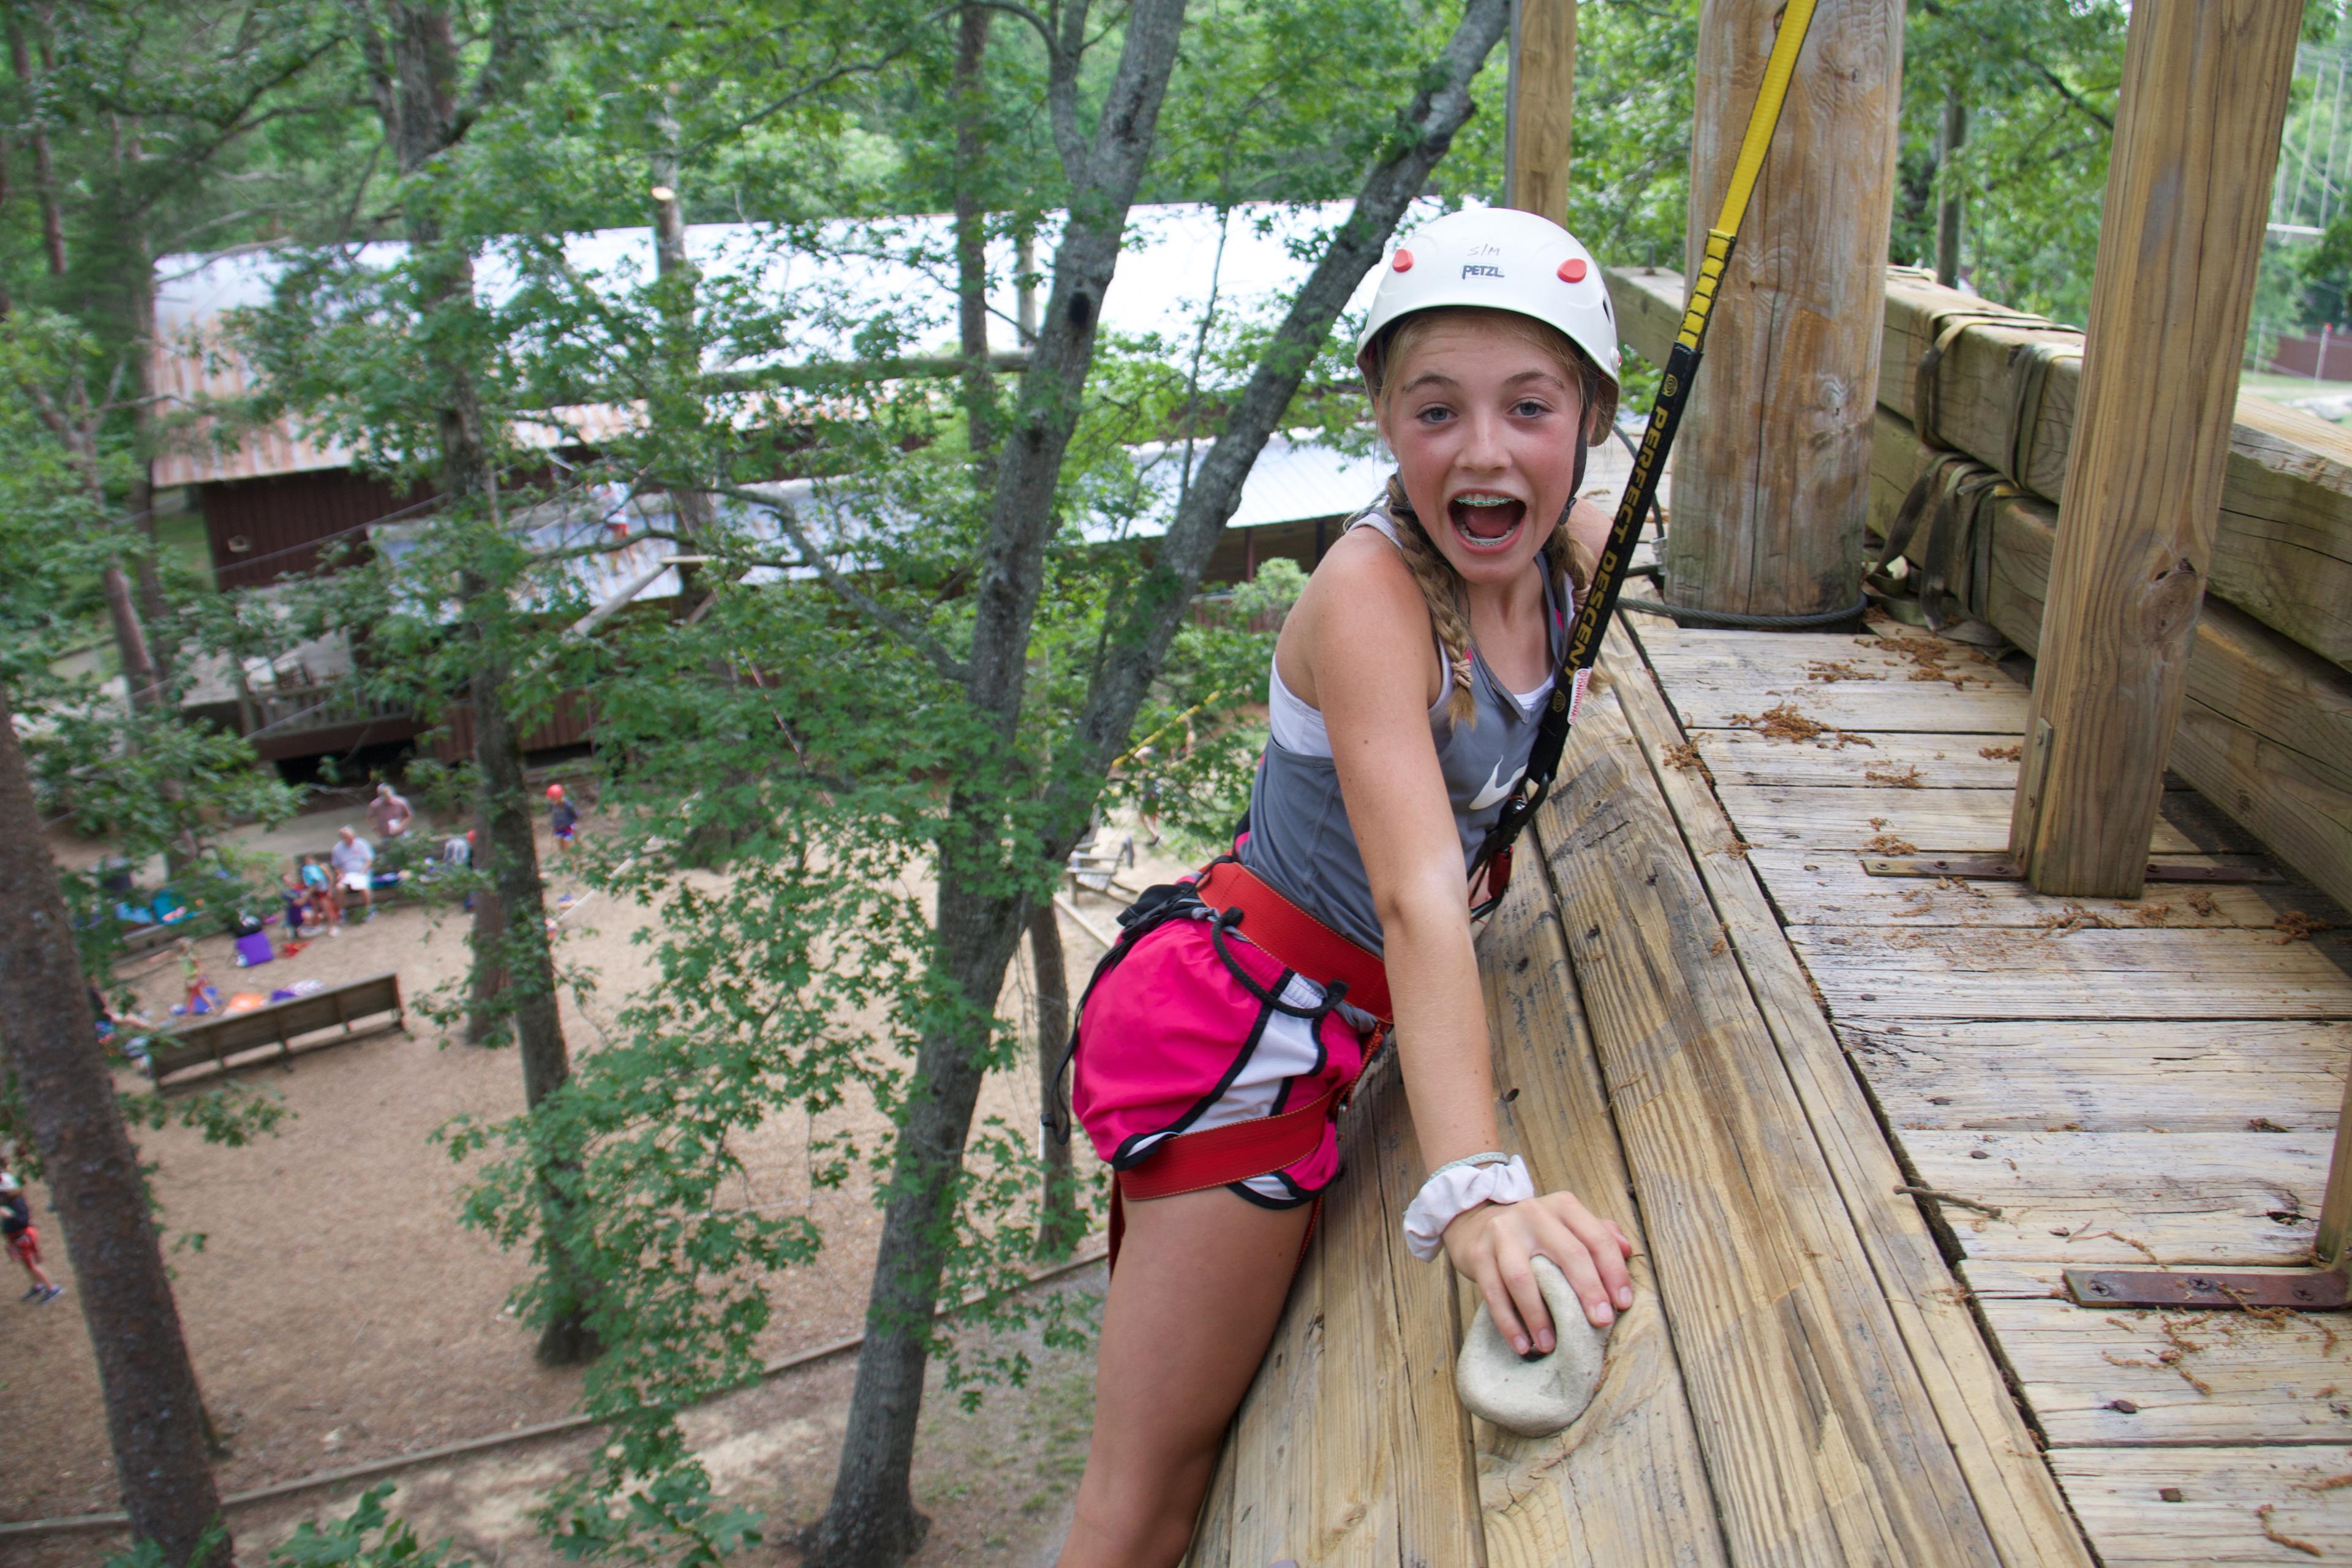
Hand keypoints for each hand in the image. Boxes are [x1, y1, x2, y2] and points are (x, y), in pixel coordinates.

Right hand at [1441, 1189, 1634, 1354]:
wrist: (1476, 1223)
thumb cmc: (1534, 1232)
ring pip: (1524, 1278)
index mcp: (1563, 1207)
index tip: (1622, 1304)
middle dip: (1588, 1292)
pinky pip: (1494, 1293)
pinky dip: (1509, 1323)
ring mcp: (1503, 1233)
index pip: (1596, 1238)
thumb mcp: (1566, 1224)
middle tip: (1599, 1324)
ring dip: (1540, 1316)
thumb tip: (1627, 1250)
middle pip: (1569, 1254)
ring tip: (1551, 1345)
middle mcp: (1534, 1214)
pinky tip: (1522, 1344)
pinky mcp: (1478, 1254)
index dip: (1614, 1272)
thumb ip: (1598, 1233)